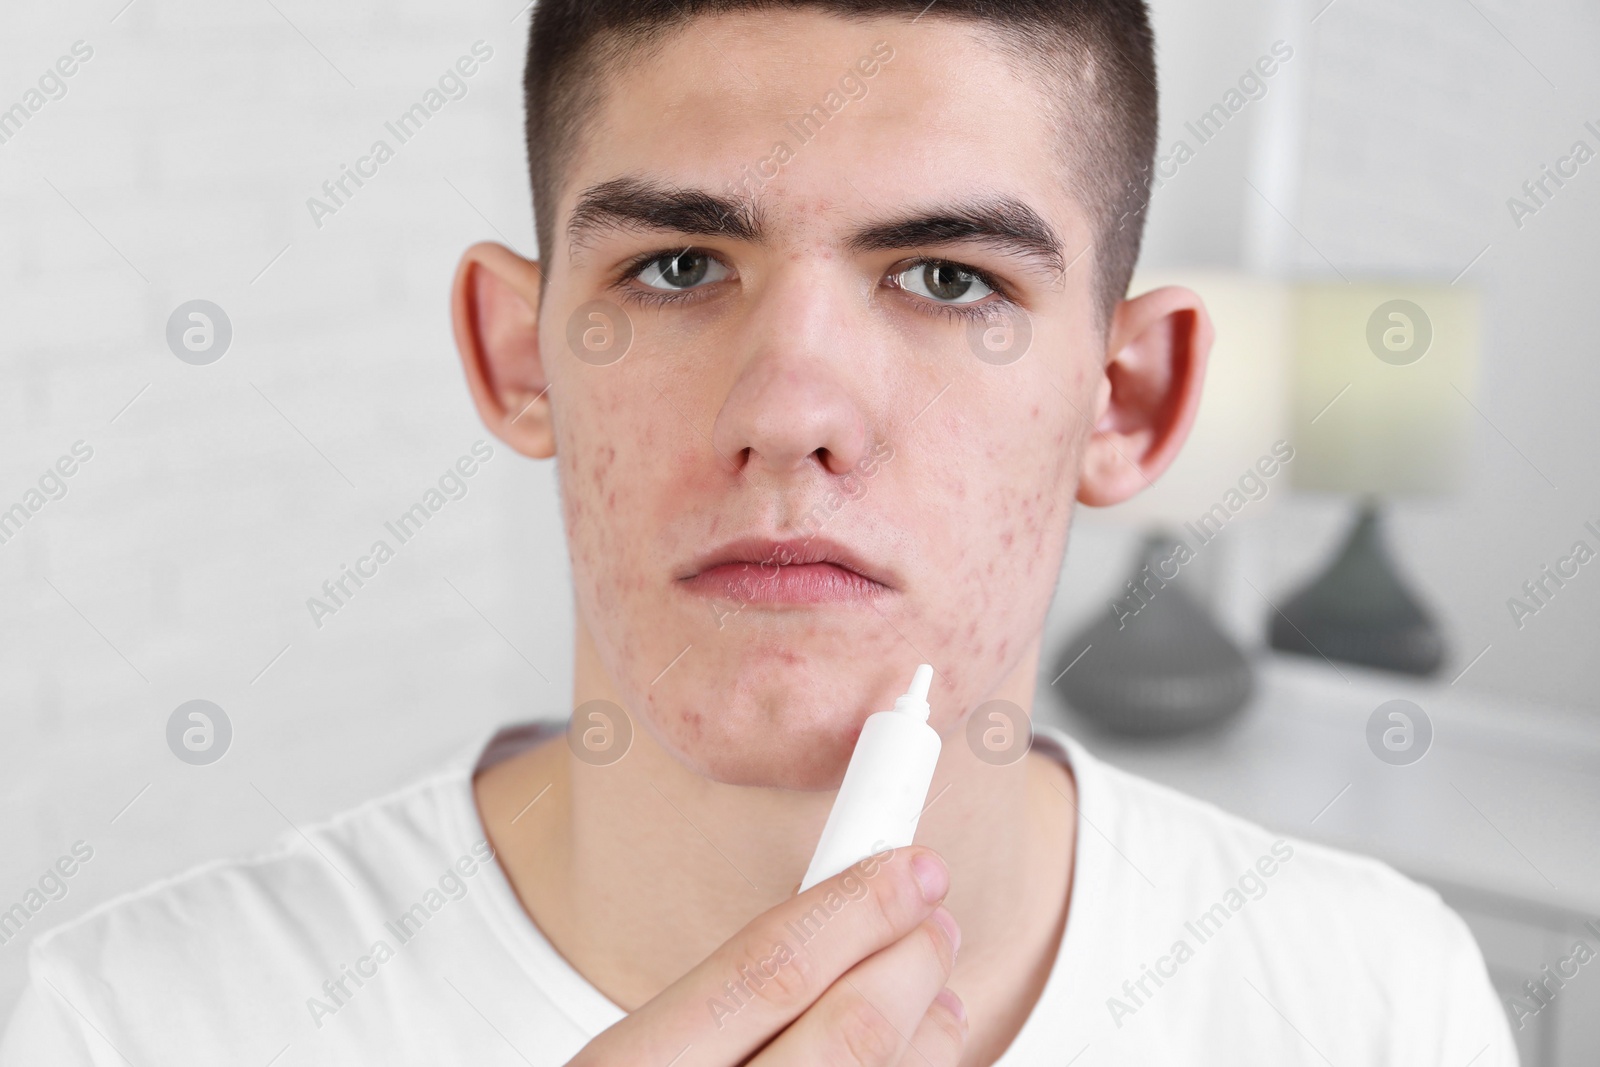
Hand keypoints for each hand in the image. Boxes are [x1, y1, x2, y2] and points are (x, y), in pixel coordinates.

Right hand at [568, 846, 965, 1065]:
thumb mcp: (633, 1062)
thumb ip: (714, 1010)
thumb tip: (830, 929)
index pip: (764, 969)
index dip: (852, 909)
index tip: (907, 871)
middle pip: (844, 1033)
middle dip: (908, 962)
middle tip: (933, 923)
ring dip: (929, 1032)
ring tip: (938, 993)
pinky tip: (924, 1059)